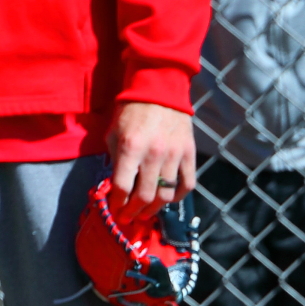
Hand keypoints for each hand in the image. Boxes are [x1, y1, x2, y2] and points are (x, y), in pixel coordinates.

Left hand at [105, 103, 195, 221]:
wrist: (160, 88)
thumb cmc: (132, 109)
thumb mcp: (114, 130)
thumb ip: (114, 157)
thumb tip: (116, 183)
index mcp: (130, 146)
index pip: (122, 186)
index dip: (117, 203)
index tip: (115, 210)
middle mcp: (153, 154)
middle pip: (144, 196)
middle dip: (134, 212)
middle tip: (129, 218)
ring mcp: (174, 155)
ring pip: (165, 195)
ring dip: (154, 209)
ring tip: (146, 213)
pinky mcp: (189, 154)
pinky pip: (186, 185)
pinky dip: (177, 196)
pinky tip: (168, 198)